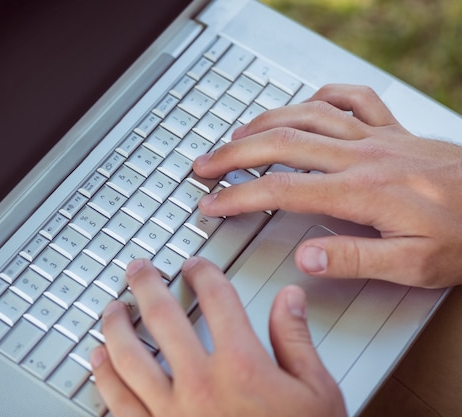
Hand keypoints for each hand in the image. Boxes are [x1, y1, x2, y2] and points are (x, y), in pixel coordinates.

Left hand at [90, 257, 344, 416]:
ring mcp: (173, 414)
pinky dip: (104, 378)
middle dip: (146, 285)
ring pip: (129, 358)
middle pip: (163, 318)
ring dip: (115, 327)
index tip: (195, 266)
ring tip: (112, 309)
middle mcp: (201, 384)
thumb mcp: (316, 392)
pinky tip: (99, 361)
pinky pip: (119, 404)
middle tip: (138, 270)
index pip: (217, 300)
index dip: (204, 273)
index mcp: (242, 366)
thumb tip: (288, 299)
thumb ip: (296, 340)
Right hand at [193, 84, 461, 287]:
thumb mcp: (415, 266)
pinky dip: (323, 96)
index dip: (238, 197)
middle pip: (281, 144)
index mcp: (361, 193)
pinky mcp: (393, 130)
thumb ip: (356, 259)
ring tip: (235, 136)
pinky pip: (354, 99)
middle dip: (234, 154)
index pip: (282, 191)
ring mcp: (377, 138)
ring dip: (264, 122)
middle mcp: (363, 157)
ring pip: (307, 115)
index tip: (212, 206)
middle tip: (204, 164)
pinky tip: (306, 104)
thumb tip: (306, 257)